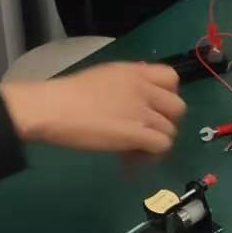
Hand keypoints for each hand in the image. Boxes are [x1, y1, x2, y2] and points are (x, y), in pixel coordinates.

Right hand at [0, 62, 185, 156]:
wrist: (54, 107)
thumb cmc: (67, 94)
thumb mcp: (103, 77)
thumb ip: (124, 84)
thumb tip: (134, 95)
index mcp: (134, 72)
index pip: (172, 78)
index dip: (168, 95)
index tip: (154, 107)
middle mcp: (144, 89)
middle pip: (177, 107)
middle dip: (166, 122)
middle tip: (147, 132)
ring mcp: (142, 111)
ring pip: (170, 130)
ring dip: (156, 143)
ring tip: (136, 152)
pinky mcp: (137, 133)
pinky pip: (161, 145)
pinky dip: (151, 155)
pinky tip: (133, 160)